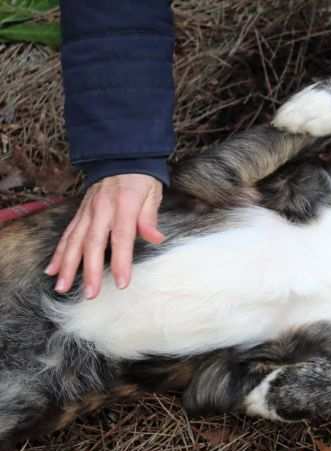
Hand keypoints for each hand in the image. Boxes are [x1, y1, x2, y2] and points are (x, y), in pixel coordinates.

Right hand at [46, 174, 164, 298]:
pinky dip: (59, 252)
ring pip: (74, 241)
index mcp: (124, 204)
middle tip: (90, 293)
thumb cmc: (141, 179)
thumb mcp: (152, 193)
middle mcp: (101, 209)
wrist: (120, 157)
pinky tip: (53, 270)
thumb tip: (156, 238)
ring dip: (68, 266)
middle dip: (90, 270)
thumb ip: (149, 217)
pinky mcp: (80, 212)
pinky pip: (67, 234)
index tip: (122, 282)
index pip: (122, 237)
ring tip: (63, 287)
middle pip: (93, 243)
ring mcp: (87, 211)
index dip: (122, 261)